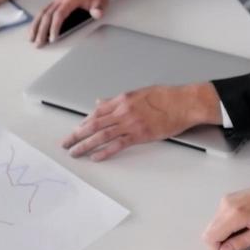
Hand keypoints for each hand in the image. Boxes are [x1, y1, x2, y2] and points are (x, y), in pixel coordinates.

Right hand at [31, 0, 117, 45]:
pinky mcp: (56, 1)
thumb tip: (97, 14)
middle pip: (47, 15)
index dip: (54, 27)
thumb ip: (98, 9)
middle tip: (39, 43)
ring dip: (35, 25)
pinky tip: (34, 28)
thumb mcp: (101, 1)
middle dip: (41, 30)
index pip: (59, 14)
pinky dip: (37, 20)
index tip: (53, 39)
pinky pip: (43, 10)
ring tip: (31, 38)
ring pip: (42, 12)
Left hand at [60, 82, 218, 160]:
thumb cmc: (166, 96)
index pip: (96, 112)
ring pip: (102, 135)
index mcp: (122, 99)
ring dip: (85, 144)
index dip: (83, 122)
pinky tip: (95, 156)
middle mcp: (123, 111)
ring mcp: (130, 123)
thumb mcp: (139, 93)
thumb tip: (100, 102)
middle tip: (66, 143)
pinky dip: (104, 151)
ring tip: (75, 152)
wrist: (184, 102)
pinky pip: (118, 144)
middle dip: (77, 134)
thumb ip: (118, 99)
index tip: (75, 130)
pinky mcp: (140, 135)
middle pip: (94, 124)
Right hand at [203, 176, 249, 249]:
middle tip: (236, 245)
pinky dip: (225, 226)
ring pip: (212, 225)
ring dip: (222, 234)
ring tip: (242, 233)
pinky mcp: (228, 199)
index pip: (210, 237)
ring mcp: (226, 200)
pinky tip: (241, 225)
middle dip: (218, 243)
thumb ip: (241, 243)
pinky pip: (218, 218)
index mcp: (235, 214)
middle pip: (208, 231)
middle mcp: (226, 205)